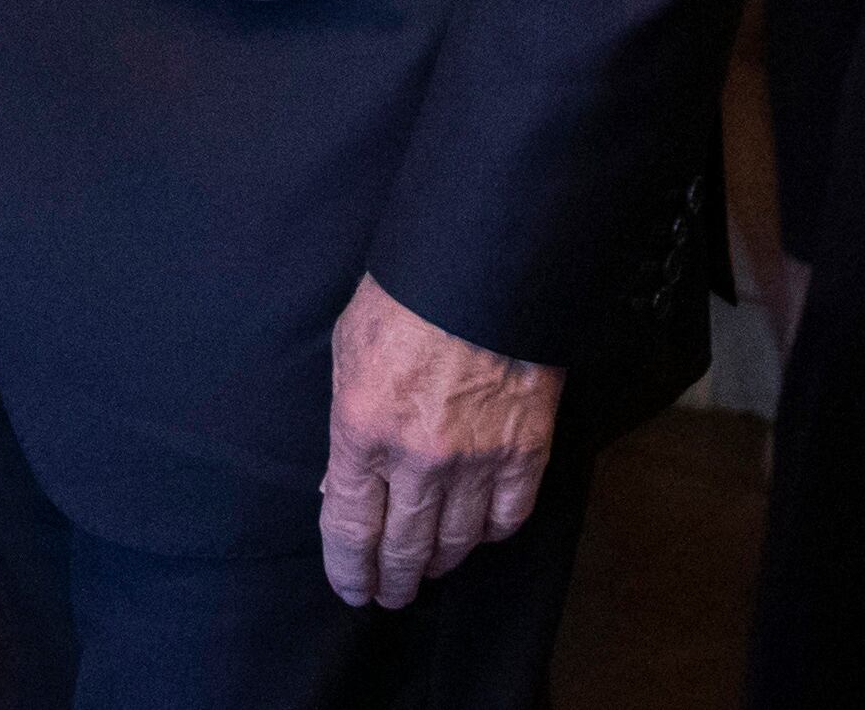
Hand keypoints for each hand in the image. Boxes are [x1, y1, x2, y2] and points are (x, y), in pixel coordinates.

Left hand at [318, 276, 562, 608]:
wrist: (483, 269)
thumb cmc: (404, 300)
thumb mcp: (347, 353)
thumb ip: (345, 427)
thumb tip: (340, 486)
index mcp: (362, 430)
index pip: (349, 529)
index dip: (348, 571)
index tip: (352, 589)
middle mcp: (417, 459)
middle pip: (403, 549)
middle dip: (392, 581)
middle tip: (388, 595)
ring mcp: (475, 461)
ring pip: (455, 543)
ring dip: (437, 565)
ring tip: (427, 572)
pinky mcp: (524, 452)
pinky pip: (506, 519)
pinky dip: (489, 534)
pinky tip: (477, 535)